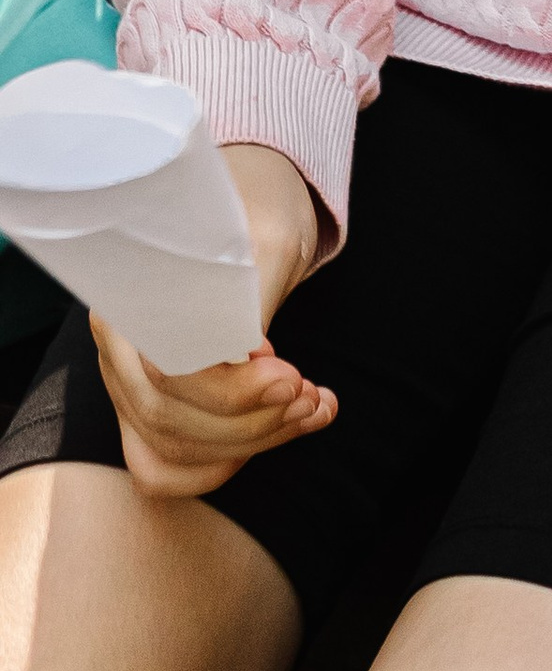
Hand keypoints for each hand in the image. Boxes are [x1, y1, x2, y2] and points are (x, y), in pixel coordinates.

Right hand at [93, 140, 336, 499]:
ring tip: (314, 406)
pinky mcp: (150, 406)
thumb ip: (249, 295)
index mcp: (132, 292)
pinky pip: (166, 465)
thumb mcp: (270, 237)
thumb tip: (244, 357)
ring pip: (170, 445)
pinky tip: (282, 430)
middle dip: (250, 419)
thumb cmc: (261, 212)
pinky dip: (225, 461)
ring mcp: (127, 381)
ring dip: (250, 440)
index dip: (228, 390)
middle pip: (166, 416)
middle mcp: (118, 343)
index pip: (165, 371)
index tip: (290, 372)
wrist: (258, 205)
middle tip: (311, 392)